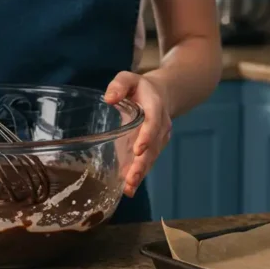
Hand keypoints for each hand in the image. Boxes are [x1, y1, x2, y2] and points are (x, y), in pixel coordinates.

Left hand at [104, 72, 171, 195]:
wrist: (161, 95)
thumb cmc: (139, 87)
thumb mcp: (128, 79)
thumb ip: (119, 85)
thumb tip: (108, 98)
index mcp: (155, 107)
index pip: (153, 123)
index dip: (147, 136)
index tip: (138, 150)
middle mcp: (161, 126)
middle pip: (153, 147)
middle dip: (142, 163)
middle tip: (131, 178)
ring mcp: (159, 139)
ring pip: (151, 158)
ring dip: (140, 173)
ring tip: (128, 187)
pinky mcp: (153, 149)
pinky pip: (147, 162)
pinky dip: (139, 175)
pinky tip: (128, 189)